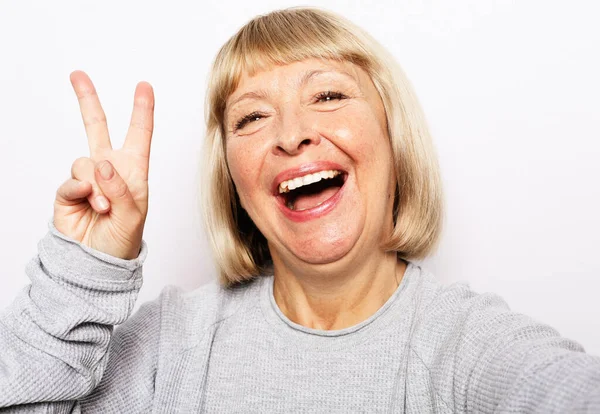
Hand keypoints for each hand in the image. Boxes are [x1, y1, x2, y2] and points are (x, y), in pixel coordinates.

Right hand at [53, 71, 153, 259]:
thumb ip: (121, 188)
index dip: (142, 110)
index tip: (144, 86)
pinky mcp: (69, 192)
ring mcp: (88, 179)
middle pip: (97, 127)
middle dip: (87, 100)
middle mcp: (109, 169)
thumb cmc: (123, 238)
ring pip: (86, 161)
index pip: (139, 134)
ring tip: (104, 207)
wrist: (98, 260)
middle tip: (77, 75)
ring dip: (97, 185)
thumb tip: (102, 165)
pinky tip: (90, 205)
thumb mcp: (134, 214)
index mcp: (133, 170)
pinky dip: (81, 192)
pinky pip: (72, 180)